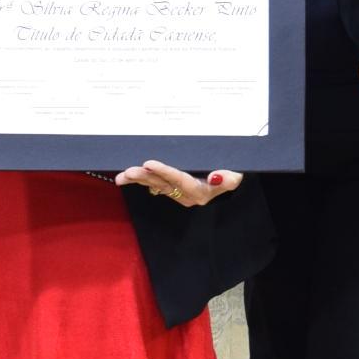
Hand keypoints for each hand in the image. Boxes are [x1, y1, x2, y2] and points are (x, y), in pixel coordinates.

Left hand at [118, 161, 241, 206]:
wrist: (229, 177)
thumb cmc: (232, 173)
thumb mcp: (235, 175)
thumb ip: (228, 178)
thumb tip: (216, 176)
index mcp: (200, 192)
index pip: (180, 180)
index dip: (164, 171)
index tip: (149, 163)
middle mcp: (186, 195)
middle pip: (163, 184)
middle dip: (145, 177)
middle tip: (130, 171)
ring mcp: (178, 192)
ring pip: (155, 184)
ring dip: (138, 179)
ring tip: (123, 176)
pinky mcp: (172, 188)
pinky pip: (154, 184)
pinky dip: (142, 179)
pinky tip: (129, 177)